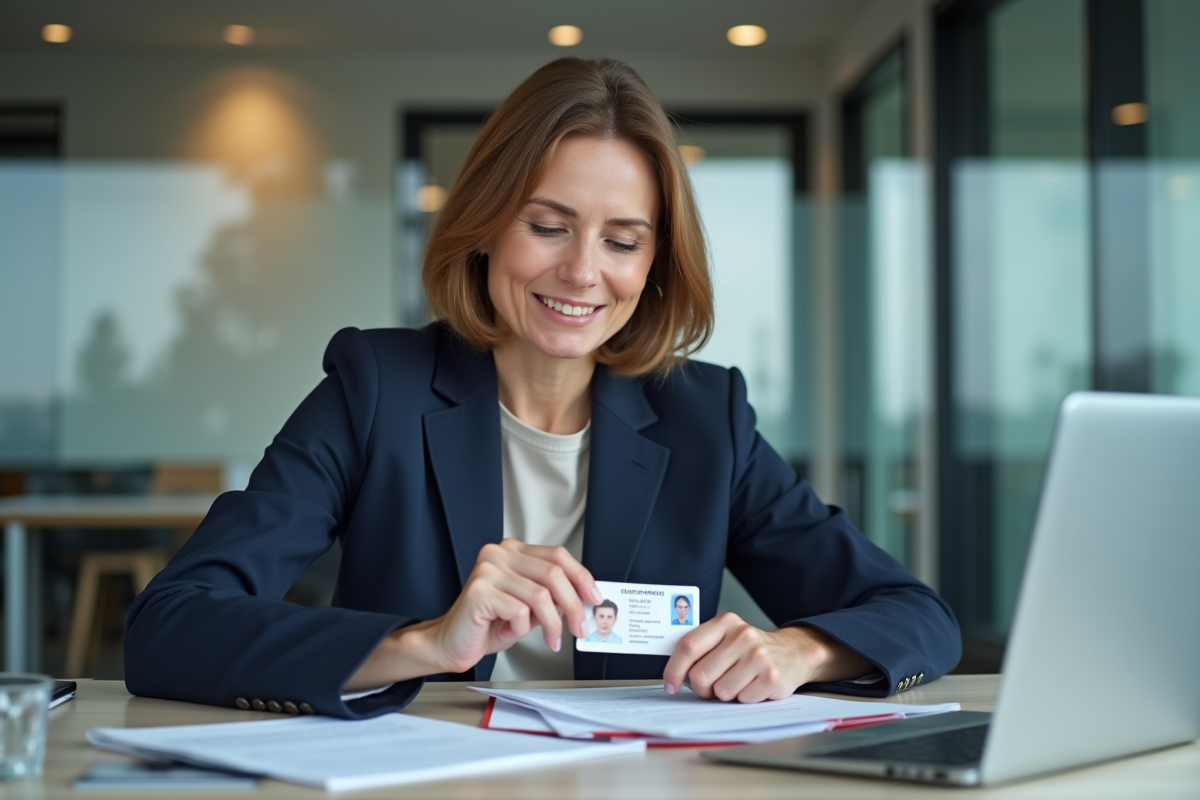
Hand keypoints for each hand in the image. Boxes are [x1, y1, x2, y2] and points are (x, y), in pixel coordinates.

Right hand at [428, 539, 601, 672]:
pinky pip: (519, 612)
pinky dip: (522, 629)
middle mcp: (499, 554)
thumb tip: (583, 600)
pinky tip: (511, 633)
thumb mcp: (528, 607)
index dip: (581, 577)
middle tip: (580, 627)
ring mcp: (487, 570)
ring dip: (553, 624)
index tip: (594, 597)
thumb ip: (551, 597)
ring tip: (552, 640)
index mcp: (512, 551)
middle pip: (553, 573)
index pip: (557, 555)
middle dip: (573, 605)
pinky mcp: (479, 591)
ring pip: (541, 595)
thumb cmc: (488, 625)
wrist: (451, 643)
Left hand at [662, 613, 872, 702]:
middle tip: (713, 685)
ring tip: (738, 681)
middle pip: (701, 675)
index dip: (673, 670)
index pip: (688, 646)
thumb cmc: (750, 649)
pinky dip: (744, 699)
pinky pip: (742, 700)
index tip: (670, 685)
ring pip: (721, 692)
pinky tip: (753, 686)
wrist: (793, 652)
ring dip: (725, 694)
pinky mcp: (772, 678)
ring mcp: (759, 656)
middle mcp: (742, 636)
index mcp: (725, 622)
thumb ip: (701, 648)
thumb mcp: (726, 637)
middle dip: (702, 688)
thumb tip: (673, 676)